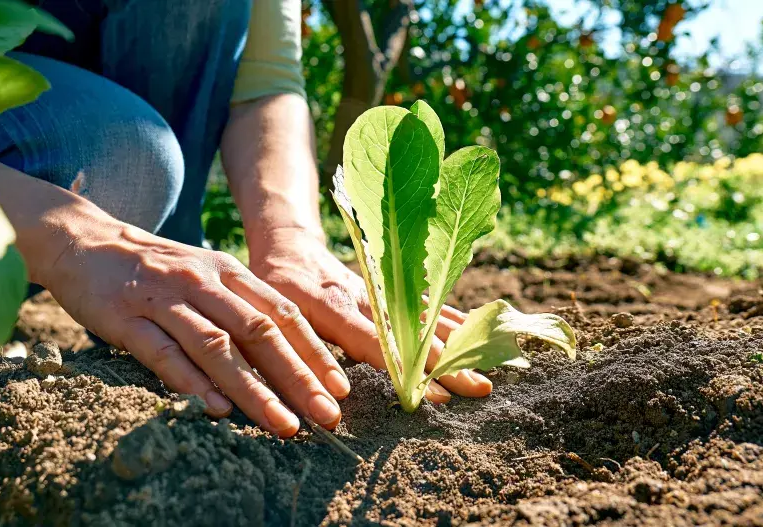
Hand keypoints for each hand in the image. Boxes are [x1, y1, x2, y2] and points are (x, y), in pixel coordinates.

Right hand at [41, 217, 348, 437]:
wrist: (85, 241)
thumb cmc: (157, 269)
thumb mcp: (207, 275)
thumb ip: (242, 308)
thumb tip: (288, 356)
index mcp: (229, 272)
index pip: (282, 313)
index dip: (314, 351)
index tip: (340, 388)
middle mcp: (203, 282)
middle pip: (259, 332)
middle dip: (298, 377)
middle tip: (326, 415)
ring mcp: (164, 298)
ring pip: (217, 346)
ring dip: (253, 389)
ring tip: (281, 424)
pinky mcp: (125, 317)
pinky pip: (162, 352)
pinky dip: (191, 381)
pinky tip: (215, 409)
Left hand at [247, 227, 492, 402]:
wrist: (290, 247)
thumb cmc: (274, 288)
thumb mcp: (272, 317)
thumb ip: (295, 351)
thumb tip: (326, 395)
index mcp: (333, 307)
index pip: (376, 342)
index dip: (405, 367)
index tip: (433, 392)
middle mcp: (366, 298)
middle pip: (413, 333)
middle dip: (448, 362)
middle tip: (479, 388)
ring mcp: (384, 291)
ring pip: (428, 316)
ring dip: (460, 342)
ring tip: (490, 367)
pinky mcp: (394, 287)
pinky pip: (429, 303)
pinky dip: (456, 320)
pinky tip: (481, 335)